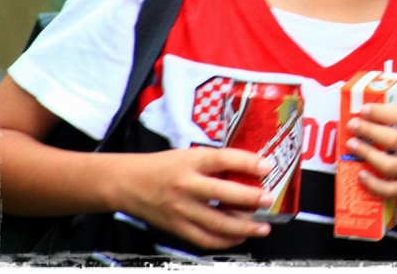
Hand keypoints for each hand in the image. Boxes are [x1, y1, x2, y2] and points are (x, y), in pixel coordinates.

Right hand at [117, 147, 275, 249]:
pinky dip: (225, 241)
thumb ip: (215, 163)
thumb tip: (251, 168)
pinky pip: (204, 239)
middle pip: (222, 194)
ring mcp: (181, 209)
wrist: (128, 183)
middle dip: (249, 199)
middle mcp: (186, 185)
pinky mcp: (176, 227)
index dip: (247, 162)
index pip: (222, 159)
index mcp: (191, 161)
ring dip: (244, 227)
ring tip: (263, 227)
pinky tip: (239, 237)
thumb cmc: (164, 166)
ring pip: (216, 223)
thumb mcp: (189, 155)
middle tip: (268, 200)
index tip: (267, 167)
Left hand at [344, 103, 396, 212]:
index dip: (384, 112)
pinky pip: (390, 189)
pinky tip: (362, 174)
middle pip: (394, 140)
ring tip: (352, 144)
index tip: (365, 109)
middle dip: (369, 131)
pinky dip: (374, 184)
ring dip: (367, 154)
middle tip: (353, 125)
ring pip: (389, 165)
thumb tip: (381, 108)